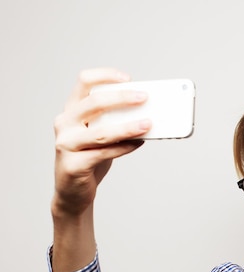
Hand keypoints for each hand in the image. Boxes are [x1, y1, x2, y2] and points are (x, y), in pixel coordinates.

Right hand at [52, 68, 151, 217]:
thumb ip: (114, 123)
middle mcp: (65, 124)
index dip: (105, 76)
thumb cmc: (89, 160)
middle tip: (144, 98)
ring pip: (101, 132)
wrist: (73, 192)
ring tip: (148, 123)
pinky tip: (139, 143)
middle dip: (122, 98)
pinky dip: (124, 147)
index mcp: (71, 111)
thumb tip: (147, 114)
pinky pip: (105, 153)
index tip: (128, 78)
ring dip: (128, 126)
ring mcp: (66, 144)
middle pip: (94, 103)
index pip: (84, 82)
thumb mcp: (99, 136)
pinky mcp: (74, 165)